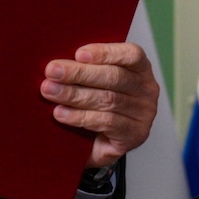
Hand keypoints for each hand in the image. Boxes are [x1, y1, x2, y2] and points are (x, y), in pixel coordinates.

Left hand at [43, 43, 158, 167]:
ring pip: (108, 100)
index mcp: (140, 69)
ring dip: (74, 95)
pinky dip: (80, 117)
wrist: (97, 145)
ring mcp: (144, 114)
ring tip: (50, 91)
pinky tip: (61, 113)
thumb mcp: (94, 82)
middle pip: (115, 77)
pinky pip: (106, 122)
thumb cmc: (96, 106)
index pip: (131, 55)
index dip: (106, 53)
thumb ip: (85, 68)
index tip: (78, 54)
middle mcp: (147, 90)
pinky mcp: (135, 135)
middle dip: (79, 73)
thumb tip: (59, 61)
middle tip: (52, 71)